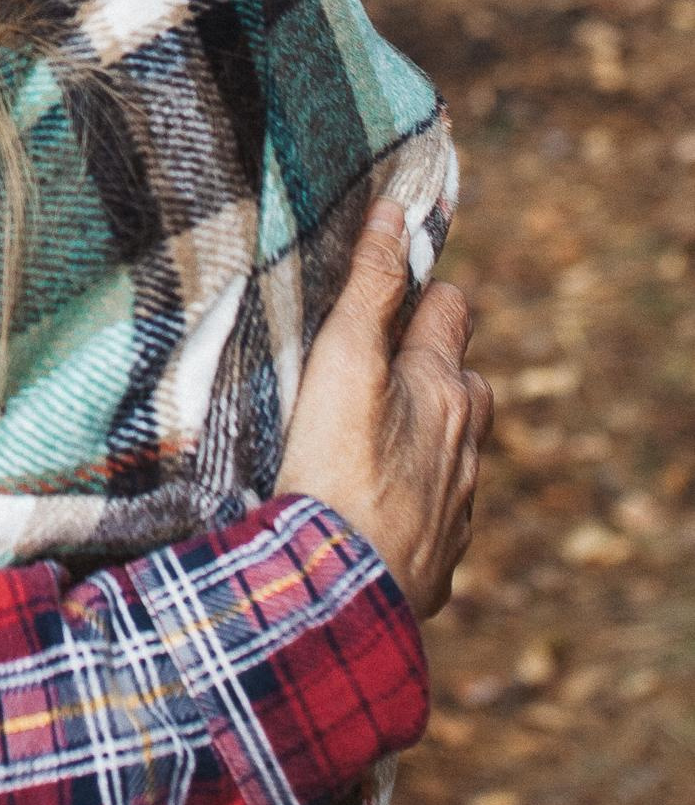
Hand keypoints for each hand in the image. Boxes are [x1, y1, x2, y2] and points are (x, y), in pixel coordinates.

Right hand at [276, 198, 492, 617]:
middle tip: (375, 369)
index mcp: (445, 391)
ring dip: (423, 439)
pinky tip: (370, 510)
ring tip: (370, 442)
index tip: (392, 285)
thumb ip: (370, 288)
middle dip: (433, 369)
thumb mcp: (343, 363)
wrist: (340, 591)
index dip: (424, 292)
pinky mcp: (436, 560)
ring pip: (453, 454)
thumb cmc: (337, 468)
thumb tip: (395, 213)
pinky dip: (410, 504)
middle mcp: (465, 446)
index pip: (451, 310)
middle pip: (466, 384)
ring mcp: (455, 507)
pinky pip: (433, 517)